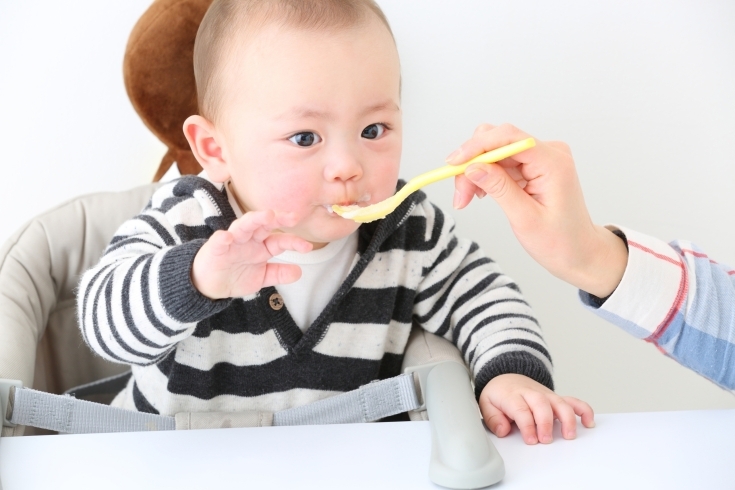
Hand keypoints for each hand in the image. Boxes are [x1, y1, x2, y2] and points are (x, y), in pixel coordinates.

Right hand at [191, 210, 312, 298]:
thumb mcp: (262, 277)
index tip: (307, 247)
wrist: (209, 285)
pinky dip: (223, 238)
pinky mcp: (215, 249)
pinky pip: (219, 241)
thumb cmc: (236, 275)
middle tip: (292, 217)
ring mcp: (232, 243)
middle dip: (277, 219)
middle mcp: (248, 240)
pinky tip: (227, 237)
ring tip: (267, 215)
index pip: (280, 240)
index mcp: (261, 246)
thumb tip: (299, 272)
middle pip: (263, 225)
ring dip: (254, 220)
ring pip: (243, 226)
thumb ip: (279, 274)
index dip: (294, 242)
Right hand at [447, 123, 627, 297]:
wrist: (579, 253)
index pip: (508, 137)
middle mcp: (548, 153)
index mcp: (553, 162)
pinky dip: (484, 176)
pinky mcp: (533, 166)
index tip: (453, 163)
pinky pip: (500, 162)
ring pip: (494, 151)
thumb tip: (473, 167)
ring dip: (474, 172)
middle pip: (497, 141)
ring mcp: (540, 158)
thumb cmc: (560, 242)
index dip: (476, 147)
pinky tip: (479, 193)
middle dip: (472, 163)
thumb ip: (499, 189)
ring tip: (465, 198)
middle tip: (459, 194)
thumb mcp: (525, 218)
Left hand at [479, 373, 594, 444]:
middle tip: (545, 440)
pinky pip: (573, 401)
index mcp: (512, 395)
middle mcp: (531, 393)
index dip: (527, 425)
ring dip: (567, 418)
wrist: (506, 377)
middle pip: (542, 404)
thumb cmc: (499, 394)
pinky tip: (588, 422)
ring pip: (560, 402)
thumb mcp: (486, 404)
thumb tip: (503, 430)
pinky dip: (583, 410)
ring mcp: (545, 395)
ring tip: (569, 435)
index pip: (521, 409)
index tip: (530, 439)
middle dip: (546, 423)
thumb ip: (493, 418)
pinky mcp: (555, 398)